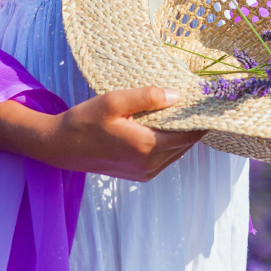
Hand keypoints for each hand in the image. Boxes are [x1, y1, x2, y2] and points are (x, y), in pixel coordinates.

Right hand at [0, 86, 204, 181]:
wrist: (59, 147)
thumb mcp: (113, 100)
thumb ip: (147, 97)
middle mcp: (150, 164)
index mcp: (147, 146)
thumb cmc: (84, 121)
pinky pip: (165, 158)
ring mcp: (145, 172)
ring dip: (183, 134)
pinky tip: (166, 125)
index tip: (212, 101)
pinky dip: (171, 143)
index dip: (204, 119)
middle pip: (187, 144)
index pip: (190, 134)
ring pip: (178, 152)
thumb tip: (177, 95)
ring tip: (185, 111)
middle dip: (195, 125)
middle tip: (201, 102)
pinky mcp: (139, 174)